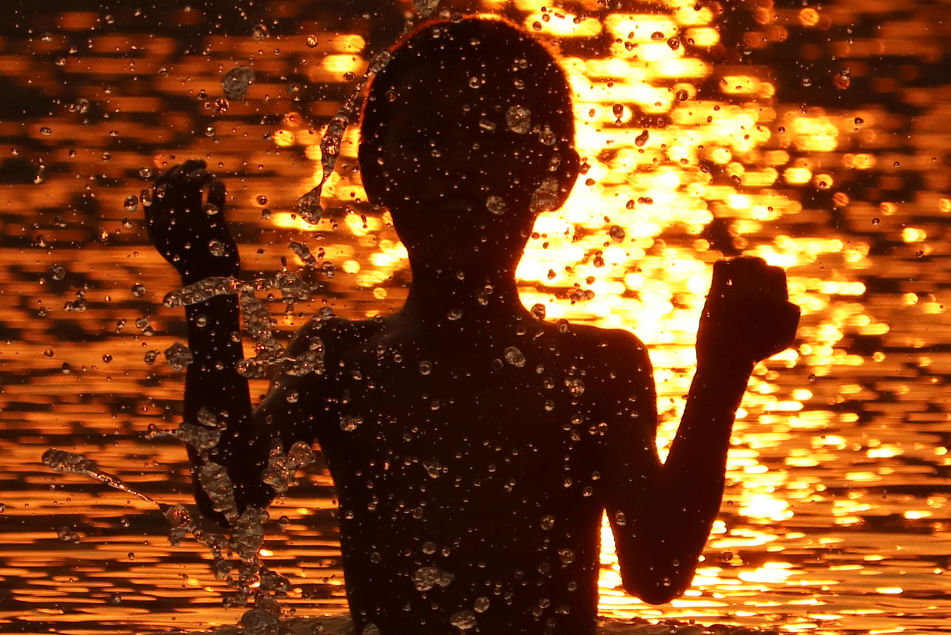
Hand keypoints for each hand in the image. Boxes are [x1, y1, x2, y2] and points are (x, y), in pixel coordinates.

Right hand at [146, 160, 239, 283]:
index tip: (180, 168)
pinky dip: (217, 185)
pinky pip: (215, 196)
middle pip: (175, 181)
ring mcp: (193, 225)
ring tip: (208, 175)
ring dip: (201, 173)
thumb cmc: (187, 260)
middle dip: (187, 166)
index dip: (168, 173)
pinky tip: (218, 186)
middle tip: (199, 163)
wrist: (207, 286)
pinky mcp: (215, 229)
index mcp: (156, 226)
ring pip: (192, 184)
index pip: (156, 188)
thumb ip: (154, 218)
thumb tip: (147, 190)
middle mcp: (171, 224)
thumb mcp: (163, 241)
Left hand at [696, 257, 799, 367]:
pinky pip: (722, 267)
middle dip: (751, 264)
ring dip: (736, 264)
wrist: (726, 365)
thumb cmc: (753, 354)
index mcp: (778, 303)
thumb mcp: (781, 340)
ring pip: (741, 262)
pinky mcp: (719, 298)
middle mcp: (761, 297)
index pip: (776, 271)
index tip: (757, 277)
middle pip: (758, 263)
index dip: (766, 271)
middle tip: (743, 270)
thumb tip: (791, 303)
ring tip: (732, 270)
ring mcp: (739, 297)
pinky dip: (722, 267)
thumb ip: (791, 319)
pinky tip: (720, 276)